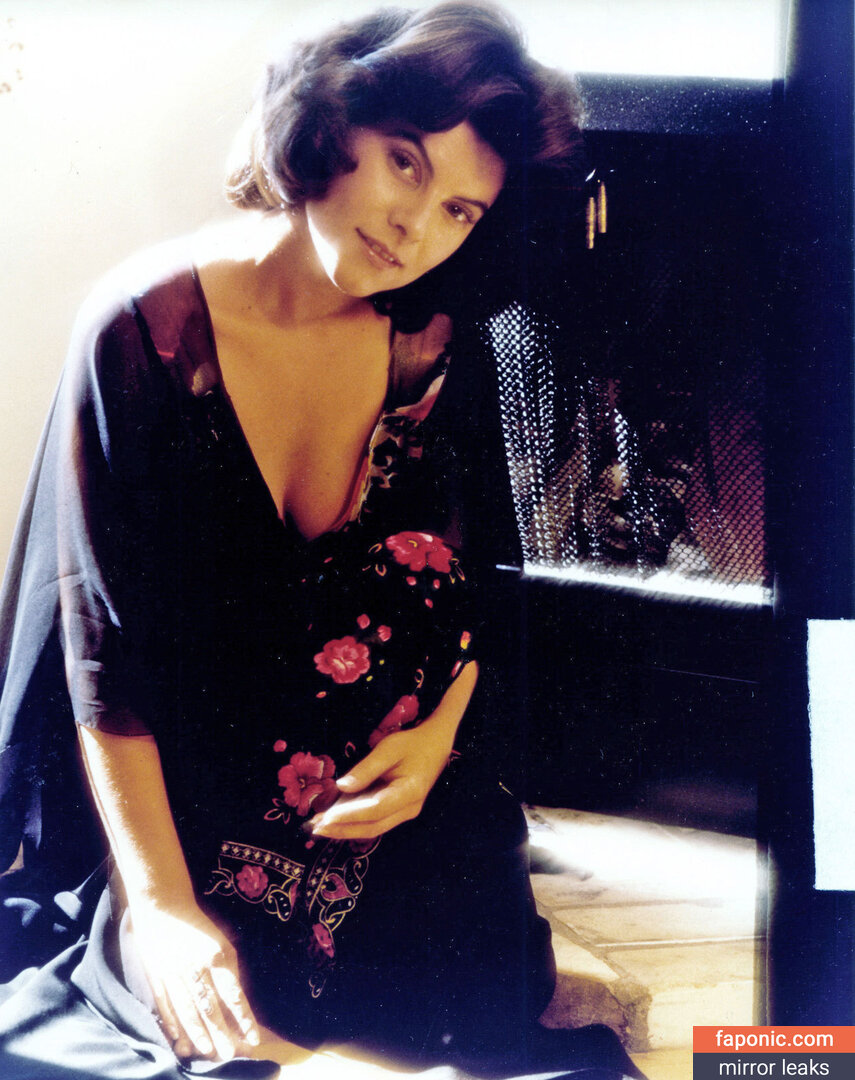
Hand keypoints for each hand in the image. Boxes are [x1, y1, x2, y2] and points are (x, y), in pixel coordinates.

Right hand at [128, 900, 261, 1060]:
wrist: (163, 906)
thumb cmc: (199, 927)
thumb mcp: (222, 943)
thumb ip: (229, 972)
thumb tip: (236, 1003)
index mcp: (215, 956)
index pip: (233, 993)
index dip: (243, 1018)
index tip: (253, 1038)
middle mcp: (195, 967)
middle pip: (209, 1007)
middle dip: (220, 1033)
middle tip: (229, 1055)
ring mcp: (172, 973)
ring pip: (187, 1010)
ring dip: (197, 1034)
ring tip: (207, 1052)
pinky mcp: (155, 976)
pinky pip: (164, 1005)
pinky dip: (172, 1023)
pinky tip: (178, 1039)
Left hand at [307, 720, 454, 840]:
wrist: (436, 745)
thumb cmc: (412, 743)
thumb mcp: (389, 748)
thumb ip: (366, 769)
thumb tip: (341, 787)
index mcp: (409, 793)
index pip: (374, 810)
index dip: (349, 815)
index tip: (325, 817)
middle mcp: (409, 809)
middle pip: (372, 827)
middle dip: (342, 829)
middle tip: (315, 828)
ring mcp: (406, 813)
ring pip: (373, 828)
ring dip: (346, 829)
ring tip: (320, 826)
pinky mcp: (400, 811)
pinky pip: (376, 821)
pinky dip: (355, 822)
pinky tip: (336, 819)